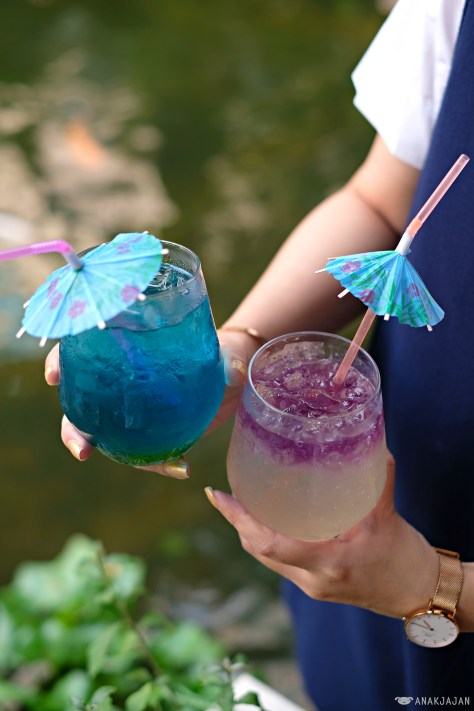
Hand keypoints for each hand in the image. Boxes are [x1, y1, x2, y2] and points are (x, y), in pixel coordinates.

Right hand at [44, 328, 257, 475]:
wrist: (239, 374)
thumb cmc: (226, 352)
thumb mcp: (228, 352)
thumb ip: (229, 361)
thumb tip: (232, 372)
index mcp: (130, 349)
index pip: (83, 350)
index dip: (61, 360)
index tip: (54, 376)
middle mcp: (124, 381)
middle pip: (82, 403)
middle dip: (73, 428)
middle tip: (81, 448)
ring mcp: (137, 409)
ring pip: (106, 433)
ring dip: (109, 454)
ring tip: (135, 472)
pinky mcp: (156, 431)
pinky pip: (146, 452)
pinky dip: (159, 464)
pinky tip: (182, 468)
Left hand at [205, 455, 439, 617]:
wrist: (415, 592)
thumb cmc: (402, 556)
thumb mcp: (388, 513)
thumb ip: (377, 474)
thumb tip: (367, 436)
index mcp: (327, 561)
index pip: (269, 544)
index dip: (238, 518)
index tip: (218, 495)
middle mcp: (311, 578)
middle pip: (258, 550)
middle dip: (237, 520)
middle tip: (224, 491)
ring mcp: (310, 586)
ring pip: (265, 558)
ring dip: (250, 530)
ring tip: (238, 500)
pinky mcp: (312, 586)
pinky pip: (279, 562)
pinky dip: (268, 539)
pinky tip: (268, 518)